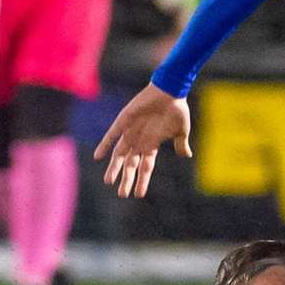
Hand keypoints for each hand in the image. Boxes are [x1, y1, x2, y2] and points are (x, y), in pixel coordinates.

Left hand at [94, 82, 191, 197]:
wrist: (171, 90)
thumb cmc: (177, 109)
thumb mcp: (181, 130)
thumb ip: (181, 144)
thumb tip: (186, 155)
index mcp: (152, 144)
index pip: (146, 167)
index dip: (142, 180)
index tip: (138, 194)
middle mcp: (139, 140)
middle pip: (131, 164)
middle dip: (126, 179)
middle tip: (122, 194)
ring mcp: (131, 131)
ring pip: (120, 153)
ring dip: (114, 167)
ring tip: (109, 181)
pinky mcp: (124, 120)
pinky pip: (112, 134)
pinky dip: (105, 144)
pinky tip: (98, 156)